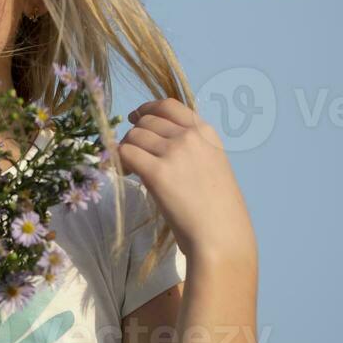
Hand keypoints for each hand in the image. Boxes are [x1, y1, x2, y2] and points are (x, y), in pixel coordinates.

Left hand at [116, 97, 255, 264]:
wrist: (222, 237)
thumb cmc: (219, 212)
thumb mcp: (213, 166)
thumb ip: (192, 150)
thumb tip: (158, 143)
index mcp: (206, 133)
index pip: (169, 105)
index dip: (147, 109)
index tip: (135, 118)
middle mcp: (190, 136)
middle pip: (147, 121)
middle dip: (135, 135)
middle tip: (132, 154)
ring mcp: (174, 152)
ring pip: (133, 136)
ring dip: (126, 149)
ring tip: (130, 168)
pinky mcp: (157, 172)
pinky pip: (125, 153)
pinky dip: (120, 161)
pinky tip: (127, 174)